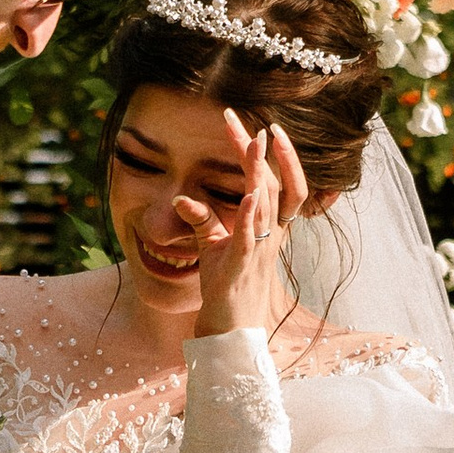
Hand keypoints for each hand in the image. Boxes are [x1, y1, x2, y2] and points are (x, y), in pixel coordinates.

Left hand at [179, 113, 309, 338]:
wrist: (232, 331)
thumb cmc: (226, 286)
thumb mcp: (213, 246)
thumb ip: (201, 219)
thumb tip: (181, 197)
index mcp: (265, 227)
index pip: (270, 181)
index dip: (264, 153)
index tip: (251, 124)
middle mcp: (268, 234)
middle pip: (272, 184)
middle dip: (260, 152)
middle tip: (249, 122)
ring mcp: (258, 250)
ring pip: (265, 205)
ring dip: (259, 173)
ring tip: (255, 143)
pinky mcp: (242, 268)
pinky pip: (250, 239)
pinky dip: (248, 216)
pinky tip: (247, 195)